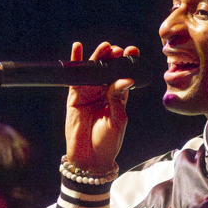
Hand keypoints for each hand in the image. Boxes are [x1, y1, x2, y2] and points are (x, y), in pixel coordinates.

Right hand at [65, 41, 138, 173]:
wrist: (90, 159)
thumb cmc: (108, 143)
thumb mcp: (117, 120)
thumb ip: (118, 99)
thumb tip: (124, 79)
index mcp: (118, 97)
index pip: (123, 75)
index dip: (128, 63)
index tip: (133, 51)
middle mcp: (103, 93)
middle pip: (108, 70)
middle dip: (113, 58)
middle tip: (118, 50)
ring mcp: (88, 94)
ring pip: (93, 71)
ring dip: (98, 57)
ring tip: (105, 48)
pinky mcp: (74, 97)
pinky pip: (75, 78)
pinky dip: (76, 62)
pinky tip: (78, 48)